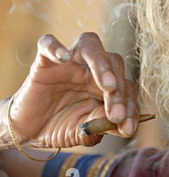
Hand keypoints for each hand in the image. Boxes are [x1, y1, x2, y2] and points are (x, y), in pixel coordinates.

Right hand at [7, 32, 139, 147]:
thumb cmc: (62, 126)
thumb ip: (104, 126)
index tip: (128, 129)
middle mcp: (92, 69)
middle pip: (114, 63)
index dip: (130, 107)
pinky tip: (64, 58)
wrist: (29, 130)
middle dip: (120, 91)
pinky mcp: (43, 62)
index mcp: (107, 84)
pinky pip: (48, 44)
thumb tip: (125, 126)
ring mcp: (69, 63)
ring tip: (109, 86)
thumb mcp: (85, 132)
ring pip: (91, 45)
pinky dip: (55, 47)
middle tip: (117, 115)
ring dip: (102, 64)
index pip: (127, 87)